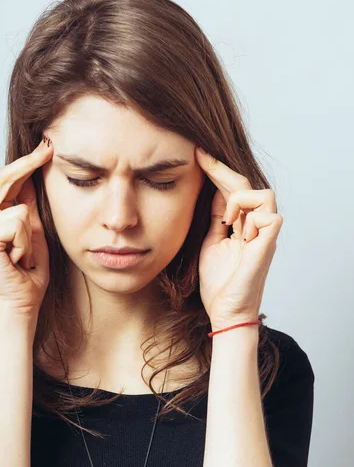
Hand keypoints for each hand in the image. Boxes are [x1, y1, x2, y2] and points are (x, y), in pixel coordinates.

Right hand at [0, 136, 53, 323]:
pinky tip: (17, 259)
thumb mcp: (32, 232)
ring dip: (29, 235)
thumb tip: (32, 179)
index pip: (4, 179)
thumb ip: (28, 207)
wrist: (21, 303)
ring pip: (19, 209)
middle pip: (3, 178)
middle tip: (49, 147)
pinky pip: (18, 224)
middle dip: (29, 163)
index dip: (25, 161)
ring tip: (23, 254)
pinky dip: (25, 244)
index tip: (46, 147)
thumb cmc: (28, 272)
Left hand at [195, 146, 282, 330]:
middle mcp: (256, 226)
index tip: (197, 154)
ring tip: (224, 220)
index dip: (217, 171)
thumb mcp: (211, 242)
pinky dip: (250, 217)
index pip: (233, 189)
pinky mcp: (268, 246)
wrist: (225, 311)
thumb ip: (216, 218)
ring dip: (240, 199)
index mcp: (242, 225)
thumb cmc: (218, 283)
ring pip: (264, 194)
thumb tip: (213, 192)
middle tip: (200, 157)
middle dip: (221, 169)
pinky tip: (234, 228)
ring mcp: (264, 235)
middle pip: (246, 184)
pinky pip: (270, 215)